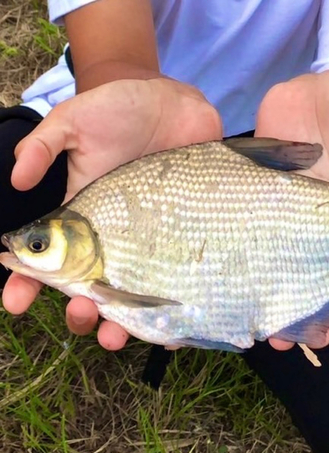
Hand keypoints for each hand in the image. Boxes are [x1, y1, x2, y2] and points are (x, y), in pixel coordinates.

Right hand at [3, 78, 221, 349]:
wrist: (173, 106)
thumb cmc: (118, 111)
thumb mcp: (74, 122)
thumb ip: (44, 146)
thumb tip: (17, 180)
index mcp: (80, 216)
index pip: (47, 254)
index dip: (26, 280)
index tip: (15, 302)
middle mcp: (112, 237)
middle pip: (89, 285)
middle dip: (80, 310)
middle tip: (82, 319)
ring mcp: (147, 241)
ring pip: (130, 292)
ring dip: (120, 320)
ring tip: (116, 337)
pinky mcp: (180, 238)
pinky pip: (173, 280)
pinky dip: (169, 310)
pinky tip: (168, 329)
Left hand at [256, 69, 328, 349]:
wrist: (310, 86)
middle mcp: (319, 229)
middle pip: (317, 284)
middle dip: (309, 315)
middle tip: (287, 338)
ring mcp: (285, 222)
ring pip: (279, 273)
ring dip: (270, 302)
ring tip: (255, 330)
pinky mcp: (257, 208)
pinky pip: (249, 243)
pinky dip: (241, 268)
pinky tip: (227, 288)